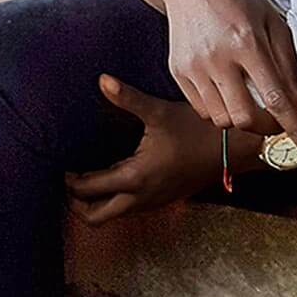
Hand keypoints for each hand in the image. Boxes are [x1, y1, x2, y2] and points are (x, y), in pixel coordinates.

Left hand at [66, 77, 225, 223]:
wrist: (237, 149)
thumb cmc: (198, 130)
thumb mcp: (159, 112)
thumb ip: (128, 98)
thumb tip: (101, 79)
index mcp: (135, 178)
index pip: (90, 190)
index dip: (69, 182)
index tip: (60, 166)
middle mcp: (142, 197)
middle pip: (97, 217)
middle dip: (77, 203)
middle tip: (67, 179)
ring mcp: (154, 202)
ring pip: (114, 215)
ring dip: (96, 203)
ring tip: (84, 177)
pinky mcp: (164, 199)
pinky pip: (130, 208)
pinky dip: (114, 200)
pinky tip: (113, 175)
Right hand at [161, 0, 296, 156]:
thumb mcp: (274, 24)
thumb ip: (291, 69)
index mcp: (247, 43)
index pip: (275, 99)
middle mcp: (218, 58)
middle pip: (245, 118)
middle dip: (265, 127)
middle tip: (274, 116)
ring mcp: (194, 65)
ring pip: (221, 119)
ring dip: (240, 118)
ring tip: (247, 98)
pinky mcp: (178, 70)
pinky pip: (201, 109)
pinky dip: (219, 109)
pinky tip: (226, 90)